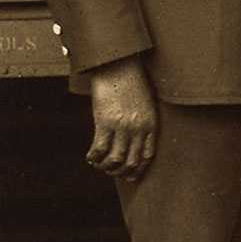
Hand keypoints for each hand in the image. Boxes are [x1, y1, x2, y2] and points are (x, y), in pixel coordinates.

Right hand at [86, 56, 157, 179]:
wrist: (118, 65)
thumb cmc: (130, 82)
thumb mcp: (144, 103)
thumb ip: (141, 121)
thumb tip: (131, 139)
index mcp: (150, 124)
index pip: (147, 156)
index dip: (138, 170)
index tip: (130, 176)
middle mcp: (138, 128)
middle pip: (131, 161)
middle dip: (120, 172)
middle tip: (110, 172)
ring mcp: (122, 126)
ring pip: (115, 159)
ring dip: (106, 167)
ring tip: (98, 165)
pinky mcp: (105, 122)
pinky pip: (100, 149)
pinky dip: (94, 157)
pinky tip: (90, 157)